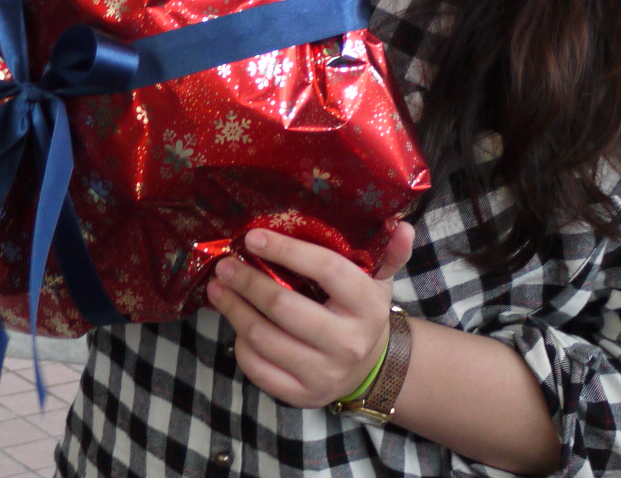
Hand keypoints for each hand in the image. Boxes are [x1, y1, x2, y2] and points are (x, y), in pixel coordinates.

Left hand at [205, 222, 416, 408]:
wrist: (371, 368)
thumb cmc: (362, 312)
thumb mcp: (379, 281)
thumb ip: (389, 253)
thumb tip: (402, 225)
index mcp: (367, 306)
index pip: (326, 270)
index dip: (287, 250)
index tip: (253, 237)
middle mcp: (347, 342)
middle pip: (284, 306)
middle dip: (247, 282)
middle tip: (225, 265)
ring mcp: (323, 372)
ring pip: (264, 338)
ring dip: (234, 310)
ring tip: (218, 289)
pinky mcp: (302, 394)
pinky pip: (258, 369)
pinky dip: (240, 344)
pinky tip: (234, 324)